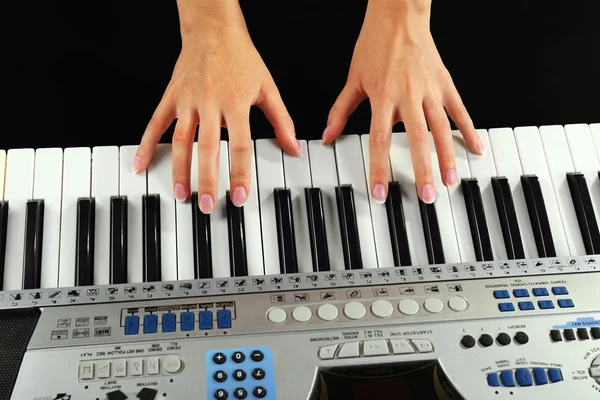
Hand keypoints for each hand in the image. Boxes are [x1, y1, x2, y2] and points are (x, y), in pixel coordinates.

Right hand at [133, 0, 300, 212]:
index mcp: (235, 103)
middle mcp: (210, 103)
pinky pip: (155, 123)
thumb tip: (294, 148)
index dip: (240, 174)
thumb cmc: (242, 57)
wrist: (213, 30)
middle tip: (207, 205)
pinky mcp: (171, 97)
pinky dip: (146, 144)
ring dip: (178, 170)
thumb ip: (281, 120)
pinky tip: (139, 165)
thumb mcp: (268, 88)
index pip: (239, 145)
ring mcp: (188, 101)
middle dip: (206, 180)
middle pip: (207, 148)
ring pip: (179, 141)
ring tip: (181, 194)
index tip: (239, 196)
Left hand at [323, 0, 483, 203]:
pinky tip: (477, 149)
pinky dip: (469, 130)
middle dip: (422, 170)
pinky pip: (460, 110)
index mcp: (383, 97)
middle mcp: (409, 95)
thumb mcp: (353, 80)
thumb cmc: (375, 46)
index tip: (380, 192)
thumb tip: (327, 136)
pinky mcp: (445, 83)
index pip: (379, 140)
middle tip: (426, 196)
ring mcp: (430, 90)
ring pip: (441, 129)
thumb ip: (340, 111)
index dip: (379, 168)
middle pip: (416, 139)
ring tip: (450, 182)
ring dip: (447, 157)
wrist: (398, 16)